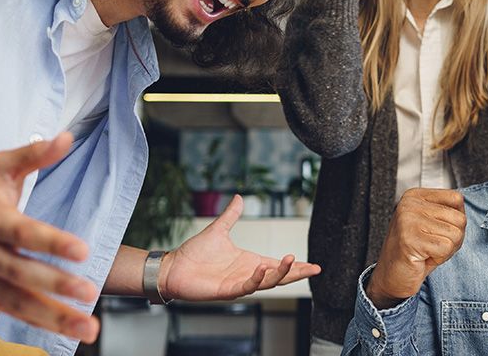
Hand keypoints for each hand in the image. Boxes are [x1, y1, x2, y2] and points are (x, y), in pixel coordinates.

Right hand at [0, 133, 101, 342]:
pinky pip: (16, 313)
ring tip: (89, 328)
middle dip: (57, 285)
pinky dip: (43, 323)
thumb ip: (34, 155)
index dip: (52, 243)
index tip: (81, 251)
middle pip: (23, 273)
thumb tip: (66, 137)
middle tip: (89, 292)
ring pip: (21, 302)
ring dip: (57, 317)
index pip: (24, 233)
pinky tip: (71, 330)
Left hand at [160, 195, 320, 300]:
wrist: (173, 266)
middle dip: (297, 273)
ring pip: (266, 282)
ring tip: (292, 261)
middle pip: (279, 276)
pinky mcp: (226, 290)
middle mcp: (247, 274)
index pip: (278, 265)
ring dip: (280, 274)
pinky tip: (263, 268)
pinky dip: (256, 279)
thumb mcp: (218, 230)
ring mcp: (238, 283)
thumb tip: (240, 198)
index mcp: (249, 261)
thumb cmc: (193, 253)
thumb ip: (231, 216)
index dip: (296, 266)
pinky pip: (246, 287)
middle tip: (315, 269)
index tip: (314, 266)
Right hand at [366, 188, 466, 308]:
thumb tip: (465, 213)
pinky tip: (423, 257)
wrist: (392, 277)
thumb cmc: (415, 252)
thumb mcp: (433, 224)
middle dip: (452, 238)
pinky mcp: (410, 239)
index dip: (455, 221)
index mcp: (415, 196)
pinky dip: (440, 257)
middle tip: (432, 245)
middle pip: (459, 218)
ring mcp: (408, 220)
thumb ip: (448, 213)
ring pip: (456, 234)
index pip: (456, 198)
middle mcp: (409, 204)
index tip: (436, 231)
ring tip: (427, 251)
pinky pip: (446, 247)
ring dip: (446, 250)